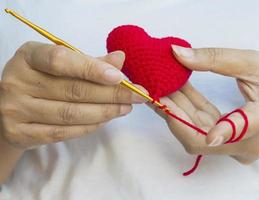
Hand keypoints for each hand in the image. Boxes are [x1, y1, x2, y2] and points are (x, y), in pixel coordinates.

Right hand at [0, 41, 145, 149]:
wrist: (9, 108)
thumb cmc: (41, 80)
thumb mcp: (60, 64)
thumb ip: (89, 62)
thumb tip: (120, 59)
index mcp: (28, 56)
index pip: (61, 60)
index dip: (92, 69)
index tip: (120, 77)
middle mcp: (17, 81)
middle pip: (73, 90)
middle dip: (111, 94)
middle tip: (136, 96)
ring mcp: (15, 109)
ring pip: (70, 113)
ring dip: (105, 112)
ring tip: (125, 108)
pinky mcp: (20, 133)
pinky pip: (62, 132)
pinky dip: (89, 126)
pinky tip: (105, 120)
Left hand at [153, 45, 258, 163]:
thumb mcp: (255, 63)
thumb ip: (215, 59)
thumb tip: (177, 54)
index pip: (239, 128)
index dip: (215, 128)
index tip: (188, 121)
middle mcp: (248, 143)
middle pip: (201, 136)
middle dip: (172, 113)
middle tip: (151, 91)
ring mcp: (237, 148)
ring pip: (197, 134)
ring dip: (177, 110)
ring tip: (160, 88)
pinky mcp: (230, 145)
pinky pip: (203, 129)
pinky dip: (189, 112)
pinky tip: (177, 93)